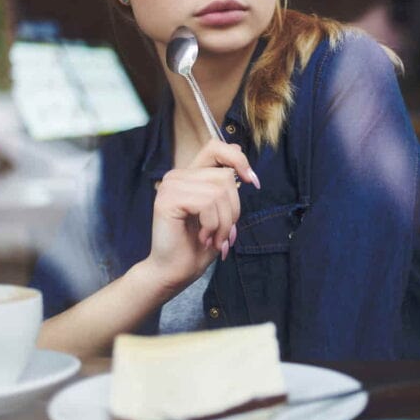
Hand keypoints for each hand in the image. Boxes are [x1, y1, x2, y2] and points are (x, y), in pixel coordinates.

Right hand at [144, 140, 259, 293]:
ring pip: (218, 191)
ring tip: (214, 238)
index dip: (239, 160)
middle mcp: (178, 175)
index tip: (251, 182)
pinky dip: (213, 224)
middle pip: (224, 176)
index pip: (217, 147)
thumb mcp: (221, 213)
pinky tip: (203, 237)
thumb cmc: (198, 245)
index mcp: (190, 175)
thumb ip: (227, 189)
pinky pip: (207, 203)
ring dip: (223, 222)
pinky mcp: (168, 199)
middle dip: (233, 209)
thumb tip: (245, 166)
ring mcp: (171, 185)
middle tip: (224, 233)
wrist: (175, 272)